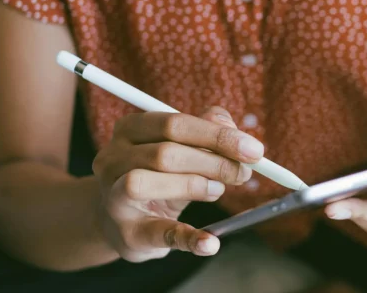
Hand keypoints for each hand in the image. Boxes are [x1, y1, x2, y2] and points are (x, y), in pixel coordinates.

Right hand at [92, 106, 262, 261]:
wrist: (121, 220)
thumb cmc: (158, 176)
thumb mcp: (181, 149)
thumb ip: (207, 132)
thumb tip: (233, 129)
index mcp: (130, 129)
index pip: (175, 124)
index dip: (218, 135)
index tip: (253, 149)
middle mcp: (113, 159)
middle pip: (164, 153)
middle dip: (213, 162)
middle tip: (243, 173)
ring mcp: (113, 197)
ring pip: (144, 182)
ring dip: (193, 185)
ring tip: (218, 192)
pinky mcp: (127, 233)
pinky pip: (157, 233)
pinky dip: (188, 238)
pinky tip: (210, 242)